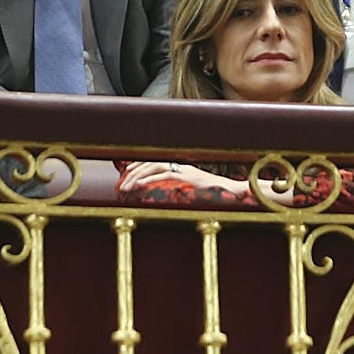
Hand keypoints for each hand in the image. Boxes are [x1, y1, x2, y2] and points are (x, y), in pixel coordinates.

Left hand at [117, 160, 241, 193]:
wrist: (231, 192)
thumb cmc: (213, 193)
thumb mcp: (192, 188)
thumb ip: (179, 187)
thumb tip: (169, 193)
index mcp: (180, 165)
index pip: (154, 160)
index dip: (138, 165)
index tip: (126, 172)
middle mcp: (180, 164)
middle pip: (150, 161)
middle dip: (133, 172)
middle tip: (122, 183)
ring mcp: (184, 169)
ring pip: (154, 166)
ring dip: (138, 176)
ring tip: (126, 186)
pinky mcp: (187, 176)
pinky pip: (164, 175)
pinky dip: (150, 179)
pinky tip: (139, 185)